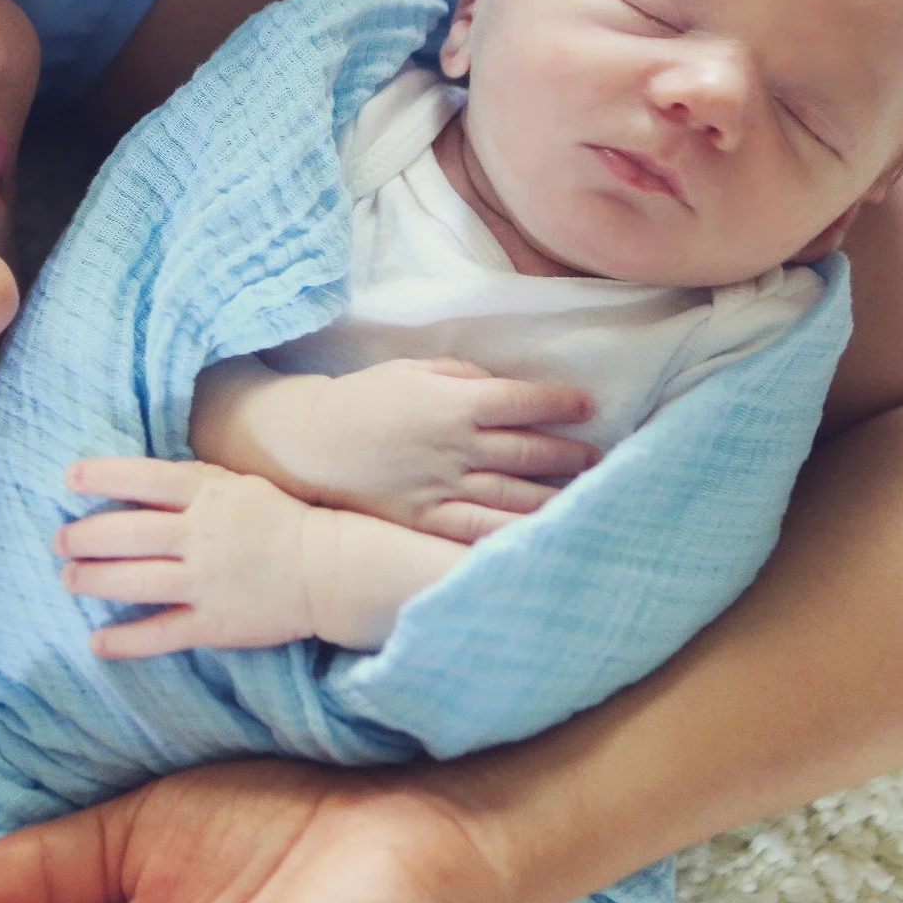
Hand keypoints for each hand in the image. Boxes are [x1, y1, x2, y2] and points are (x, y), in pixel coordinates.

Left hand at [54, 457, 332, 654]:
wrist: (329, 569)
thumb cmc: (280, 521)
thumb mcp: (237, 485)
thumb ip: (190, 483)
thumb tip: (137, 479)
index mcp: (208, 494)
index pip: (143, 478)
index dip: (101, 476)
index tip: (69, 478)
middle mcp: (201, 536)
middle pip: (128, 533)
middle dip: (84, 537)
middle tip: (60, 541)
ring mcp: (206, 582)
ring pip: (136, 581)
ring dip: (94, 580)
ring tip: (69, 579)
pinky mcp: (214, 623)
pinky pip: (161, 633)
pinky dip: (126, 640)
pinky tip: (98, 642)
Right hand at [204, 357, 597, 541]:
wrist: (308, 443)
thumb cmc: (362, 398)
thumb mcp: (413, 369)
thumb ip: (462, 375)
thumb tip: (503, 386)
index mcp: (455, 403)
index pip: (525, 402)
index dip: (561, 403)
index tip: (586, 405)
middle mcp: (457, 447)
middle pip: (528, 451)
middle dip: (568, 453)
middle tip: (594, 455)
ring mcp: (444, 487)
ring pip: (514, 493)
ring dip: (554, 492)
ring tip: (581, 491)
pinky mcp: (426, 519)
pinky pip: (479, 529)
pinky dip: (514, 531)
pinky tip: (540, 532)